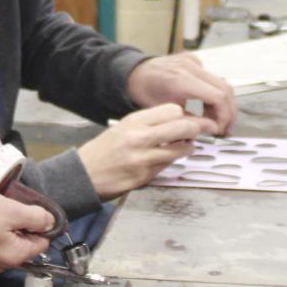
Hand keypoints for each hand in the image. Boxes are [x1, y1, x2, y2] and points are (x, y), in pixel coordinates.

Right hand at [0, 189, 54, 272]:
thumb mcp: (12, 210)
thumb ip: (36, 218)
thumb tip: (51, 223)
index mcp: (16, 257)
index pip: (42, 244)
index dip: (38, 226)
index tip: (25, 211)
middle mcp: (2, 267)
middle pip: (23, 246)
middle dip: (20, 228)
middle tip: (7, 210)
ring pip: (6, 246)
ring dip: (4, 231)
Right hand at [79, 103, 210, 197]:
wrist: (83, 175)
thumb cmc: (103, 151)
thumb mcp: (122, 128)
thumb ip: (148, 124)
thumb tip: (177, 121)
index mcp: (133, 121)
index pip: (172, 110)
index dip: (185, 114)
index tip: (190, 118)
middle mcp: (139, 137)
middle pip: (183, 126)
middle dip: (197, 128)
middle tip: (203, 130)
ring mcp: (143, 158)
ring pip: (181, 148)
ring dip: (188, 148)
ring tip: (185, 147)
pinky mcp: (145, 176)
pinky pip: (168, 166)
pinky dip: (172, 162)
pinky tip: (167, 160)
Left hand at [125, 54, 237, 134]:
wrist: (133, 73)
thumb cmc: (143, 92)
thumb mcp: (163, 111)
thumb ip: (188, 120)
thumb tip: (211, 130)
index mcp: (181, 79)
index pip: (217, 96)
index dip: (224, 115)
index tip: (220, 130)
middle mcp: (190, 66)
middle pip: (225, 88)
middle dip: (229, 111)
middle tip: (225, 129)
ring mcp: (194, 61)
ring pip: (222, 83)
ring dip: (223, 104)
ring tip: (216, 122)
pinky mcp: (194, 60)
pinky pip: (213, 78)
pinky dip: (215, 94)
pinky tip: (208, 109)